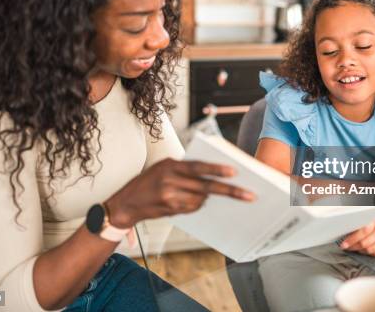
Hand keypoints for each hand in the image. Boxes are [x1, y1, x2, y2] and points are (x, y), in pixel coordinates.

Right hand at [105, 158, 254, 227]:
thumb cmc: (147, 182)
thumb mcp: (163, 168)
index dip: (216, 169)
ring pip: (200, 199)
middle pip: (205, 186)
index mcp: (170, 165)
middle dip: (229, 191)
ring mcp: (169, 196)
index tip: (234, 172)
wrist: (126, 203)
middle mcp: (169, 180)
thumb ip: (184, 169)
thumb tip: (211, 174)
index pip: (198, 166)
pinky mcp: (170, 209)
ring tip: (208, 195)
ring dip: (207, 198)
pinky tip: (193, 201)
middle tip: (248, 195)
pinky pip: (192, 208)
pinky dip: (196, 204)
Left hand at [339, 212, 374, 257]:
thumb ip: (363, 225)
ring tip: (356, 247)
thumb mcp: (374, 218)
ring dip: (361, 251)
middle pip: (364, 244)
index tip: (343, 244)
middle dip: (354, 247)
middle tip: (347, 247)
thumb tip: (346, 232)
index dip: (351, 239)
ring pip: (370, 250)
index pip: (362, 232)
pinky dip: (370, 253)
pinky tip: (366, 250)